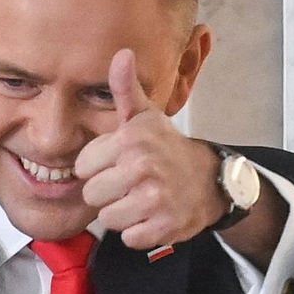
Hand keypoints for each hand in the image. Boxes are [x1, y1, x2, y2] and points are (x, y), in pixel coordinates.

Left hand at [74, 49, 225, 250]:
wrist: (210, 180)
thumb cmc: (166, 148)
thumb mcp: (145, 117)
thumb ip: (125, 90)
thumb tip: (121, 54)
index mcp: (131, 140)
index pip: (82, 168)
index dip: (97, 168)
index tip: (118, 163)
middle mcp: (143, 167)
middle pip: (93, 196)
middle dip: (108, 194)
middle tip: (130, 184)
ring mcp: (155, 199)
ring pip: (109, 219)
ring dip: (122, 214)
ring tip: (140, 199)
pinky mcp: (165, 227)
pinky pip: (129, 238)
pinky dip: (139, 232)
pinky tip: (152, 215)